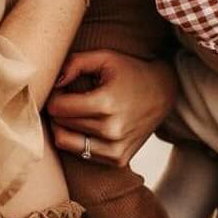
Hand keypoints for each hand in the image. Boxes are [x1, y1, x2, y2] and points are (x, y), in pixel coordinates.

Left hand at [46, 49, 178, 167]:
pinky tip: (87, 125)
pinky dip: (78, 139)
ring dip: (63, 126)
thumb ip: (75, 63)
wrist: (163, 93)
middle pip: (60, 124)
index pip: (58, 108)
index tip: (63, 89)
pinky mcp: (118, 160)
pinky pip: (81, 153)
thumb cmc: (130, 72)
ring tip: (73, 112)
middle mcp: (112, 130)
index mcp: (107, 104)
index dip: (54, 96)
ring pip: (65, 142)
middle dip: (58, 110)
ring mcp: (116, 149)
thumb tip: (54, 82)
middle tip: (68, 98)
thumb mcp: (105, 58)